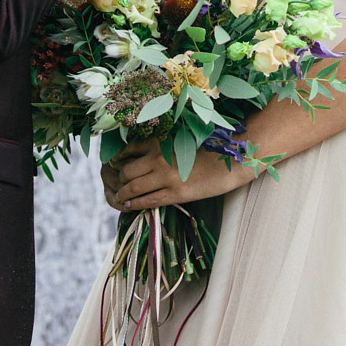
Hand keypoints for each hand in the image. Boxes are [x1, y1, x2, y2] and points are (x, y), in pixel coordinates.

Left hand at [102, 138, 250, 211]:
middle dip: (120, 179)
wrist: (230, 160)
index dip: (117, 160)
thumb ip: (161, 144)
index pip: (128, 150)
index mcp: (160, 141)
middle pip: (127, 171)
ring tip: (121, 197)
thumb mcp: (180, 139)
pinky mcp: (176, 193)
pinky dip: (135, 204)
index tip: (114, 166)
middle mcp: (159, 158)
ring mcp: (166, 176)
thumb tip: (143, 152)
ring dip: (123, 194)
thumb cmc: (208, 147)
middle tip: (118, 184)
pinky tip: (130, 206)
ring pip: (133, 188)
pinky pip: (149, 201)